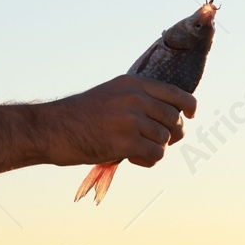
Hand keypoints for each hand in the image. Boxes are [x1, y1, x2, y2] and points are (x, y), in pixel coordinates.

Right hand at [50, 75, 195, 167]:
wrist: (53, 129)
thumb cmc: (80, 116)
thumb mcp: (111, 94)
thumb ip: (138, 99)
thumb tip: (169, 118)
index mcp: (132, 84)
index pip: (176, 93)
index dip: (189, 106)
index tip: (191, 115)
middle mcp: (135, 98)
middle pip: (175, 119)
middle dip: (172, 134)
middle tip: (158, 142)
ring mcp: (131, 119)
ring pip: (165, 139)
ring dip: (155, 148)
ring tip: (137, 150)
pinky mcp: (126, 142)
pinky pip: (156, 154)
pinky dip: (148, 160)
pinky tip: (132, 158)